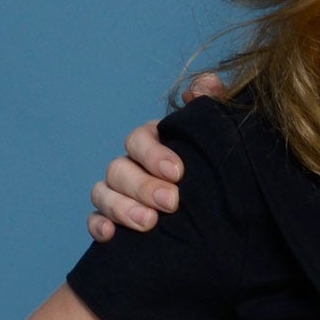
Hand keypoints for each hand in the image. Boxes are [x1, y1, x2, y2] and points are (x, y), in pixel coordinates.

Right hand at [87, 73, 227, 240]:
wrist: (224, 208)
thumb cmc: (219, 164)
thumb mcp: (222, 134)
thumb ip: (214, 106)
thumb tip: (208, 83)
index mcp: (154, 141)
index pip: (139, 139)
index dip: (153, 154)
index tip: (178, 172)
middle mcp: (131, 164)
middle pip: (118, 168)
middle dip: (142, 186)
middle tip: (171, 202)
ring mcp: (119, 191)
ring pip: (102, 192)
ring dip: (121, 207)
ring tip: (149, 223)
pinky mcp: (113, 219)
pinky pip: (95, 220)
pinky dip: (98, 226)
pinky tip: (112, 235)